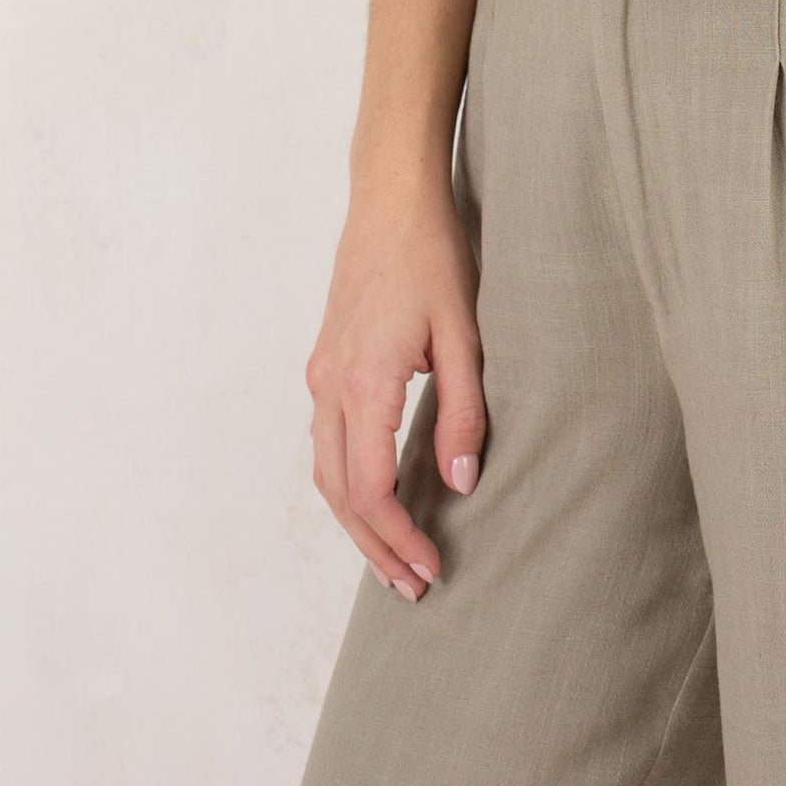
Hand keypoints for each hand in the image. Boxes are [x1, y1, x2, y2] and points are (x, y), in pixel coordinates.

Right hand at [305, 180, 486, 600]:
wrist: (391, 196)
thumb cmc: (433, 254)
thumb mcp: (464, 332)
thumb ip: (463, 411)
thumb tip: (460, 484)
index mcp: (363, 383)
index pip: (371, 490)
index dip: (399, 537)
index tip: (432, 567)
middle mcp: (330, 386)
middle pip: (341, 494)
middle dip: (375, 547)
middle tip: (413, 588)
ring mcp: (322, 374)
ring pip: (327, 472)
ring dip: (358, 521)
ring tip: (395, 558)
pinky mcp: (326, 362)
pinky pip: (328, 442)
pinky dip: (348, 483)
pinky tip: (377, 496)